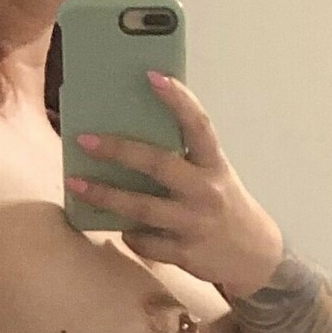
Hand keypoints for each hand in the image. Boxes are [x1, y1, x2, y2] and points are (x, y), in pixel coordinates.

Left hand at [65, 71, 283, 298]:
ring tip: (76, 185)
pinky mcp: (185, 254)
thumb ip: (187, 158)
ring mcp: (194, 224)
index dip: (178, 99)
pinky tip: (118, 227)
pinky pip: (147, 243)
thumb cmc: (225, 206)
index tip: (152, 76)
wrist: (255, 256)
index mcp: (214, 164)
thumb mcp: (215, 175)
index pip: (198, 124)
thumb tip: (138, 134)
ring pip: (143, 208)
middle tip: (85, 140)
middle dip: (119, 151)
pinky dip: (130, 234)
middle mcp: (205, 191)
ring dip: (107, 196)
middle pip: (158, 165)